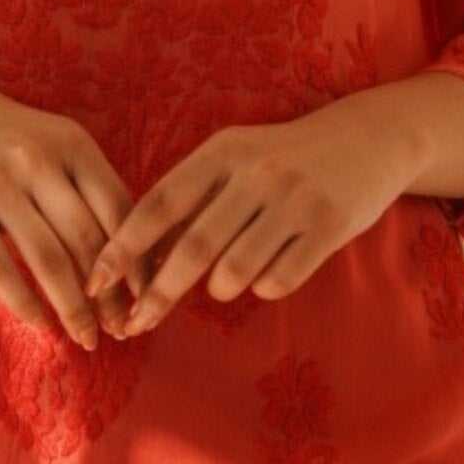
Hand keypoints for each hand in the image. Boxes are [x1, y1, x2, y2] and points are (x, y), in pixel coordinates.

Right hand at [0, 65, 135, 350]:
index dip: (139, 260)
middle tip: (122, 330)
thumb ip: (88, 186)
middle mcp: (39, 160)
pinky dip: (24, 300)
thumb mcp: (54, 142)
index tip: (149, 297)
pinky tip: (40, 323)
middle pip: (89, 240)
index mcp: (74, 144)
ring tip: (87, 337)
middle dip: (111, 295)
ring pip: (49, 259)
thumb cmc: (4, 135)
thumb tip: (132, 253)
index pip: (120, 210)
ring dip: (73, 307)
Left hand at [83, 94, 424, 335]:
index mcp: (222, 151)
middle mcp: (256, 172)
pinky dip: (264, 288)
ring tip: (224, 281)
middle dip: (157, 294)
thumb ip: (191, 197)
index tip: (94, 282)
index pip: (159, 204)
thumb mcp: (235, 158)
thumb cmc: (284, 157)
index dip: (123, 247)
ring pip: (235, 272)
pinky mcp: (328, 226)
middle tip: (134, 325)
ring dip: (219, 288)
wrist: (369, 138)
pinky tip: (271, 271)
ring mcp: (295, 199)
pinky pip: (278, 281)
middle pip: (192, 248)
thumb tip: (137, 255)